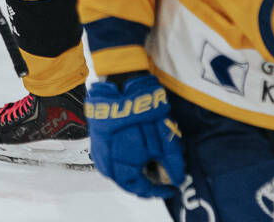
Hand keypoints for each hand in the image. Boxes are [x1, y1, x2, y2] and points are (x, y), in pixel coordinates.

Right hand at [84, 74, 183, 200]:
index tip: (170, 188)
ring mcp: (99, 149)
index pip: (141, 188)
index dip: (158, 191)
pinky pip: (105, 159)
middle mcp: (107, 161)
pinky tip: (128, 157)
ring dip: (129, 175)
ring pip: (113, 172)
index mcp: (124, 164)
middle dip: (143, 184)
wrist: (121, 81)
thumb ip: (172, 163)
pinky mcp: (96, 138)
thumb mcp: (165, 138)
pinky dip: (118, 163)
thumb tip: (177, 179)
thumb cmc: (144, 109)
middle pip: (125, 182)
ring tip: (144, 170)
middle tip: (157, 181)